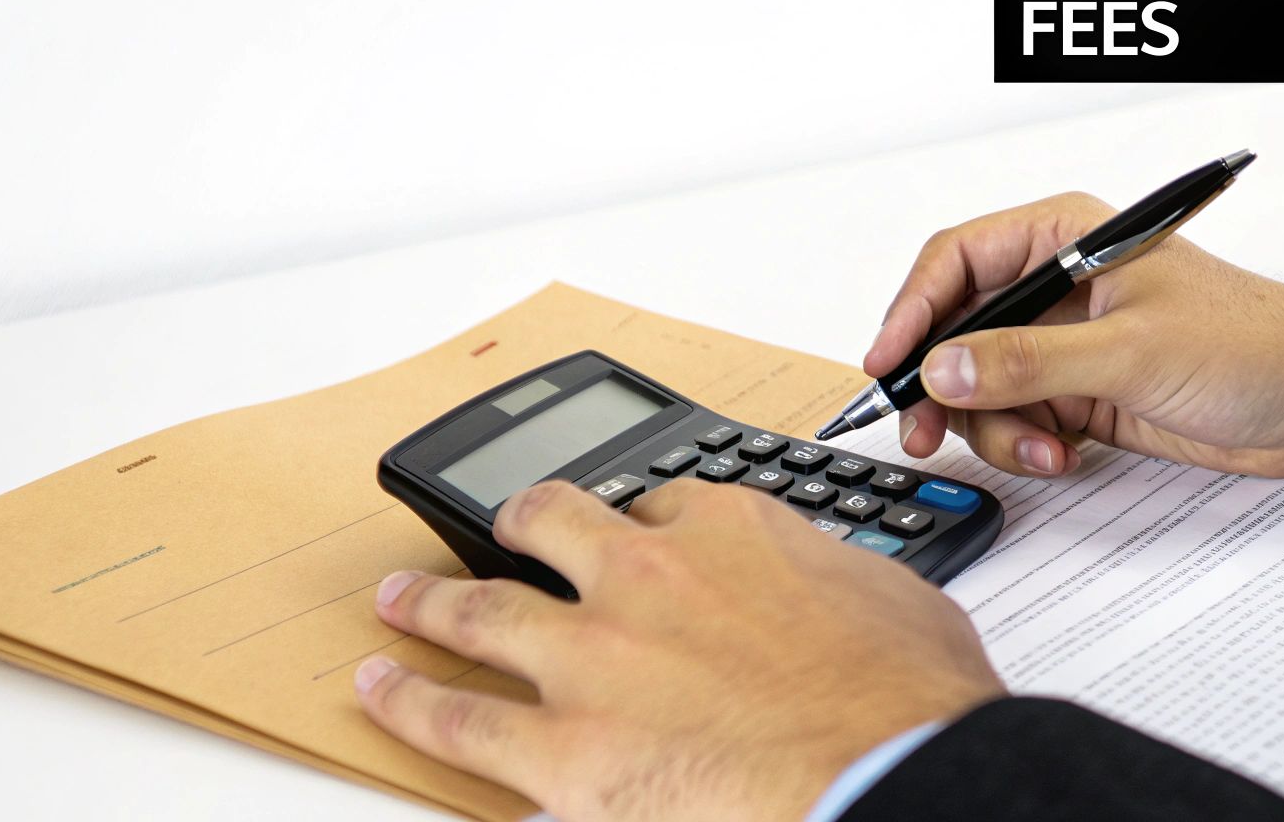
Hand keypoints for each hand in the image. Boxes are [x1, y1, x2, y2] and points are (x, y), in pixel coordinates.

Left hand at [356, 479, 1003, 820]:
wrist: (889, 776)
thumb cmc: (906, 702)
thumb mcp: (895, 602)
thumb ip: (834, 582)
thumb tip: (834, 594)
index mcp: (731, 532)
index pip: (665, 506)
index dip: (647, 526)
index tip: (640, 539)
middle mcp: (646, 576)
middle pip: (554, 525)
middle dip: (520, 524)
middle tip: (503, 528)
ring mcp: (593, 657)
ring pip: (480, 610)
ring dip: (429, 601)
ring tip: (396, 596)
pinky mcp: (561, 747)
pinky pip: (458, 721)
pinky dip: (406, 700)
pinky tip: (377, 686)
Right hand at [866, 192, 1283, 478]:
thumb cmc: (1256, 345)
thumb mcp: (1132, 352)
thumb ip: (1030, 362)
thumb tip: (945, 368)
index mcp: (1068, 237)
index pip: (957, 261)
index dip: (912, 311)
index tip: (889, 364)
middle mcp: (1059, 285)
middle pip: (956, 327)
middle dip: (940, 382)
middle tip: (921, 429)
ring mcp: (1067, 342)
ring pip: (980, 383)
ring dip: (993, 425)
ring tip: (1039, 449)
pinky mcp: (1081, 392)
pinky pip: (1017, 418)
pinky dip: (1026, 444)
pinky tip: (1063, 455)